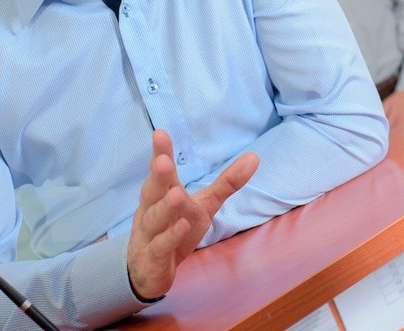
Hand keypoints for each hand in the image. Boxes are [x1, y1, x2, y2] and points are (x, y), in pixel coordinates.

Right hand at [126, 129, 258, 299]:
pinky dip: (170, 237)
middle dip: (158, 176)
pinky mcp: (153, 259)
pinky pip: (160, 247)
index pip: (161, 171)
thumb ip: (226, 183)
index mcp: (162, 193)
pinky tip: (182, 226)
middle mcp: (151, 210)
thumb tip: (255, 157)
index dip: (160, 153)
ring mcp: (149, 235)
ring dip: (165, 207)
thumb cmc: (176, 228)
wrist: (149, 271)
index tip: (160, 133)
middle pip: (152, 190)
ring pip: (154, 219)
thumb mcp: (205, 205)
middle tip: (163, 161)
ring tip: (177, 194)